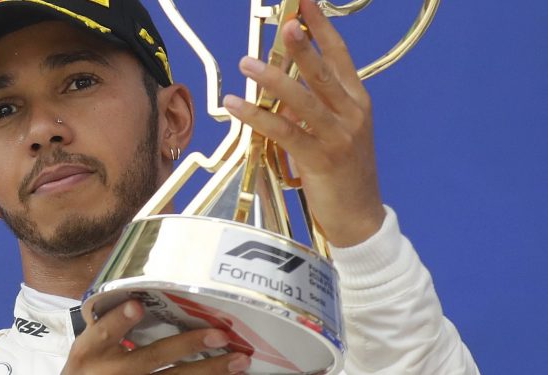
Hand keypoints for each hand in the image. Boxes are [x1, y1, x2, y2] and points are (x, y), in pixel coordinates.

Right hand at [61, 300, 250, 374]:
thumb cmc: (90, 368)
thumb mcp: (88, 347)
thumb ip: (111, 325)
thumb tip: (148, 292)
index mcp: (90, 351)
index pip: (104, 332)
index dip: (120, 320)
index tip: (137, 306)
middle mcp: (112, 371)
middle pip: (154, 357)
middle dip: (188, 345)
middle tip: (219, 334)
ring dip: (210, 370)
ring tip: (239, 360)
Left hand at [223, 0, 385, 246]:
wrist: (360, 217)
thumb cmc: (345, 173)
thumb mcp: (336, 134)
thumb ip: (312, 109)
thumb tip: (279, 92)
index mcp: (358, 102)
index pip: (341, 57)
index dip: (322, 29)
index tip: (305, 4)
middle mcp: (352, 114)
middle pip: (324, 72)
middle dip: (302, 45)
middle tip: (284, 24)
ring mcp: (338, 137)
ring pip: (302, 100)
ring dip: (272, 79)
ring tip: (245, 62)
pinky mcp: (320, 159)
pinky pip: (284, 132)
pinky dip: (257, 117)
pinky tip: (236, 106)